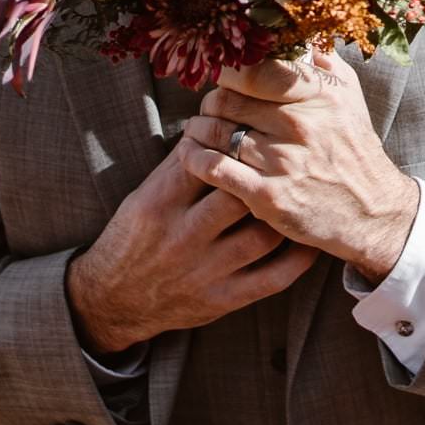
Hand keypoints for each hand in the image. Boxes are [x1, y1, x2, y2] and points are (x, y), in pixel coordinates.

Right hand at [65, 127, 320, 354]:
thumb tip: (217, 123)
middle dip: (264, 176)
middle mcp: (182, 237)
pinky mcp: (222, 300)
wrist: (115, 301)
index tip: (255, 130)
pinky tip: (309, 238)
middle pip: (238, 197)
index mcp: (159, 203)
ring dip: (286, 213)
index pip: (205, 162)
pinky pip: (273, 278)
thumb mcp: (145, 195)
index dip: (233, 142)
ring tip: (302, 194)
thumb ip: (180, 164)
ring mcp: (205, 272)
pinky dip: (299, 258)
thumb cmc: (134, 237)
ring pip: (262, 236)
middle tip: (288, 160)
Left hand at [177, 49, 420, 282]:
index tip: (223, 78)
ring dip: (197, 129)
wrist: (373, 212)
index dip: (228, 73)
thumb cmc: (355, 149)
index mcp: (318, 94)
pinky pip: (215, 168)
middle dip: (210, 102)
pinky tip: (190, 154)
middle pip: (227, 100)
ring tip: (196, 130)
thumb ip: (322, 61)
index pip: (254, 71)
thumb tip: (296, 33)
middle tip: (209, 108)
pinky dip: (194, 158)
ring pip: (216, 132)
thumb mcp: (349, 96)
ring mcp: (283, 161)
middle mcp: (300, 124)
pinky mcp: (268, 196)